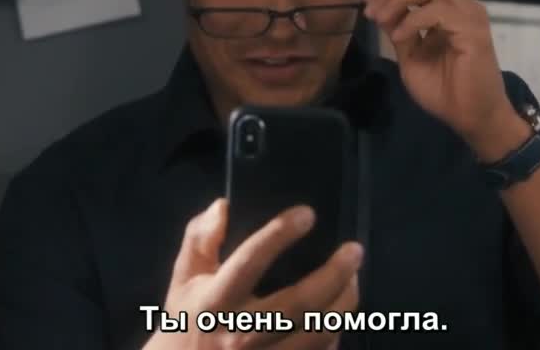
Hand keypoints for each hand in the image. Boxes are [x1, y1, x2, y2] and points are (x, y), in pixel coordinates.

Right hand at [146, 199, 362, 349]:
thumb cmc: (188, 320)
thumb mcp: (185, 276)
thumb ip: (201, 237)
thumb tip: (225, 206)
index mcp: (216, 301)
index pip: (250, 261)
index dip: (280, 234)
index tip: (307, 214)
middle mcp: (241, 332)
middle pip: (299, 303)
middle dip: (334, 274)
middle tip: (355, 250)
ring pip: (318, 332)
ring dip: (343, 303)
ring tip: (353, 279)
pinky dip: (335, 333)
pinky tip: (338, 313)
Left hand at [363, 0, 526, 158]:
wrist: (471, 118)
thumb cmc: (444, 92)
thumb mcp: (411, 57)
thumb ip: (399, 30)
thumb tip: (380, 9)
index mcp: (449, 11)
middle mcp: (462, 7)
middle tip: (370, 8)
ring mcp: (470, 16)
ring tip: (380, 17)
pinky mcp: (474, 31)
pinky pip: (438, 12)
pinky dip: (413, 19)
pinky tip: (399, 36)